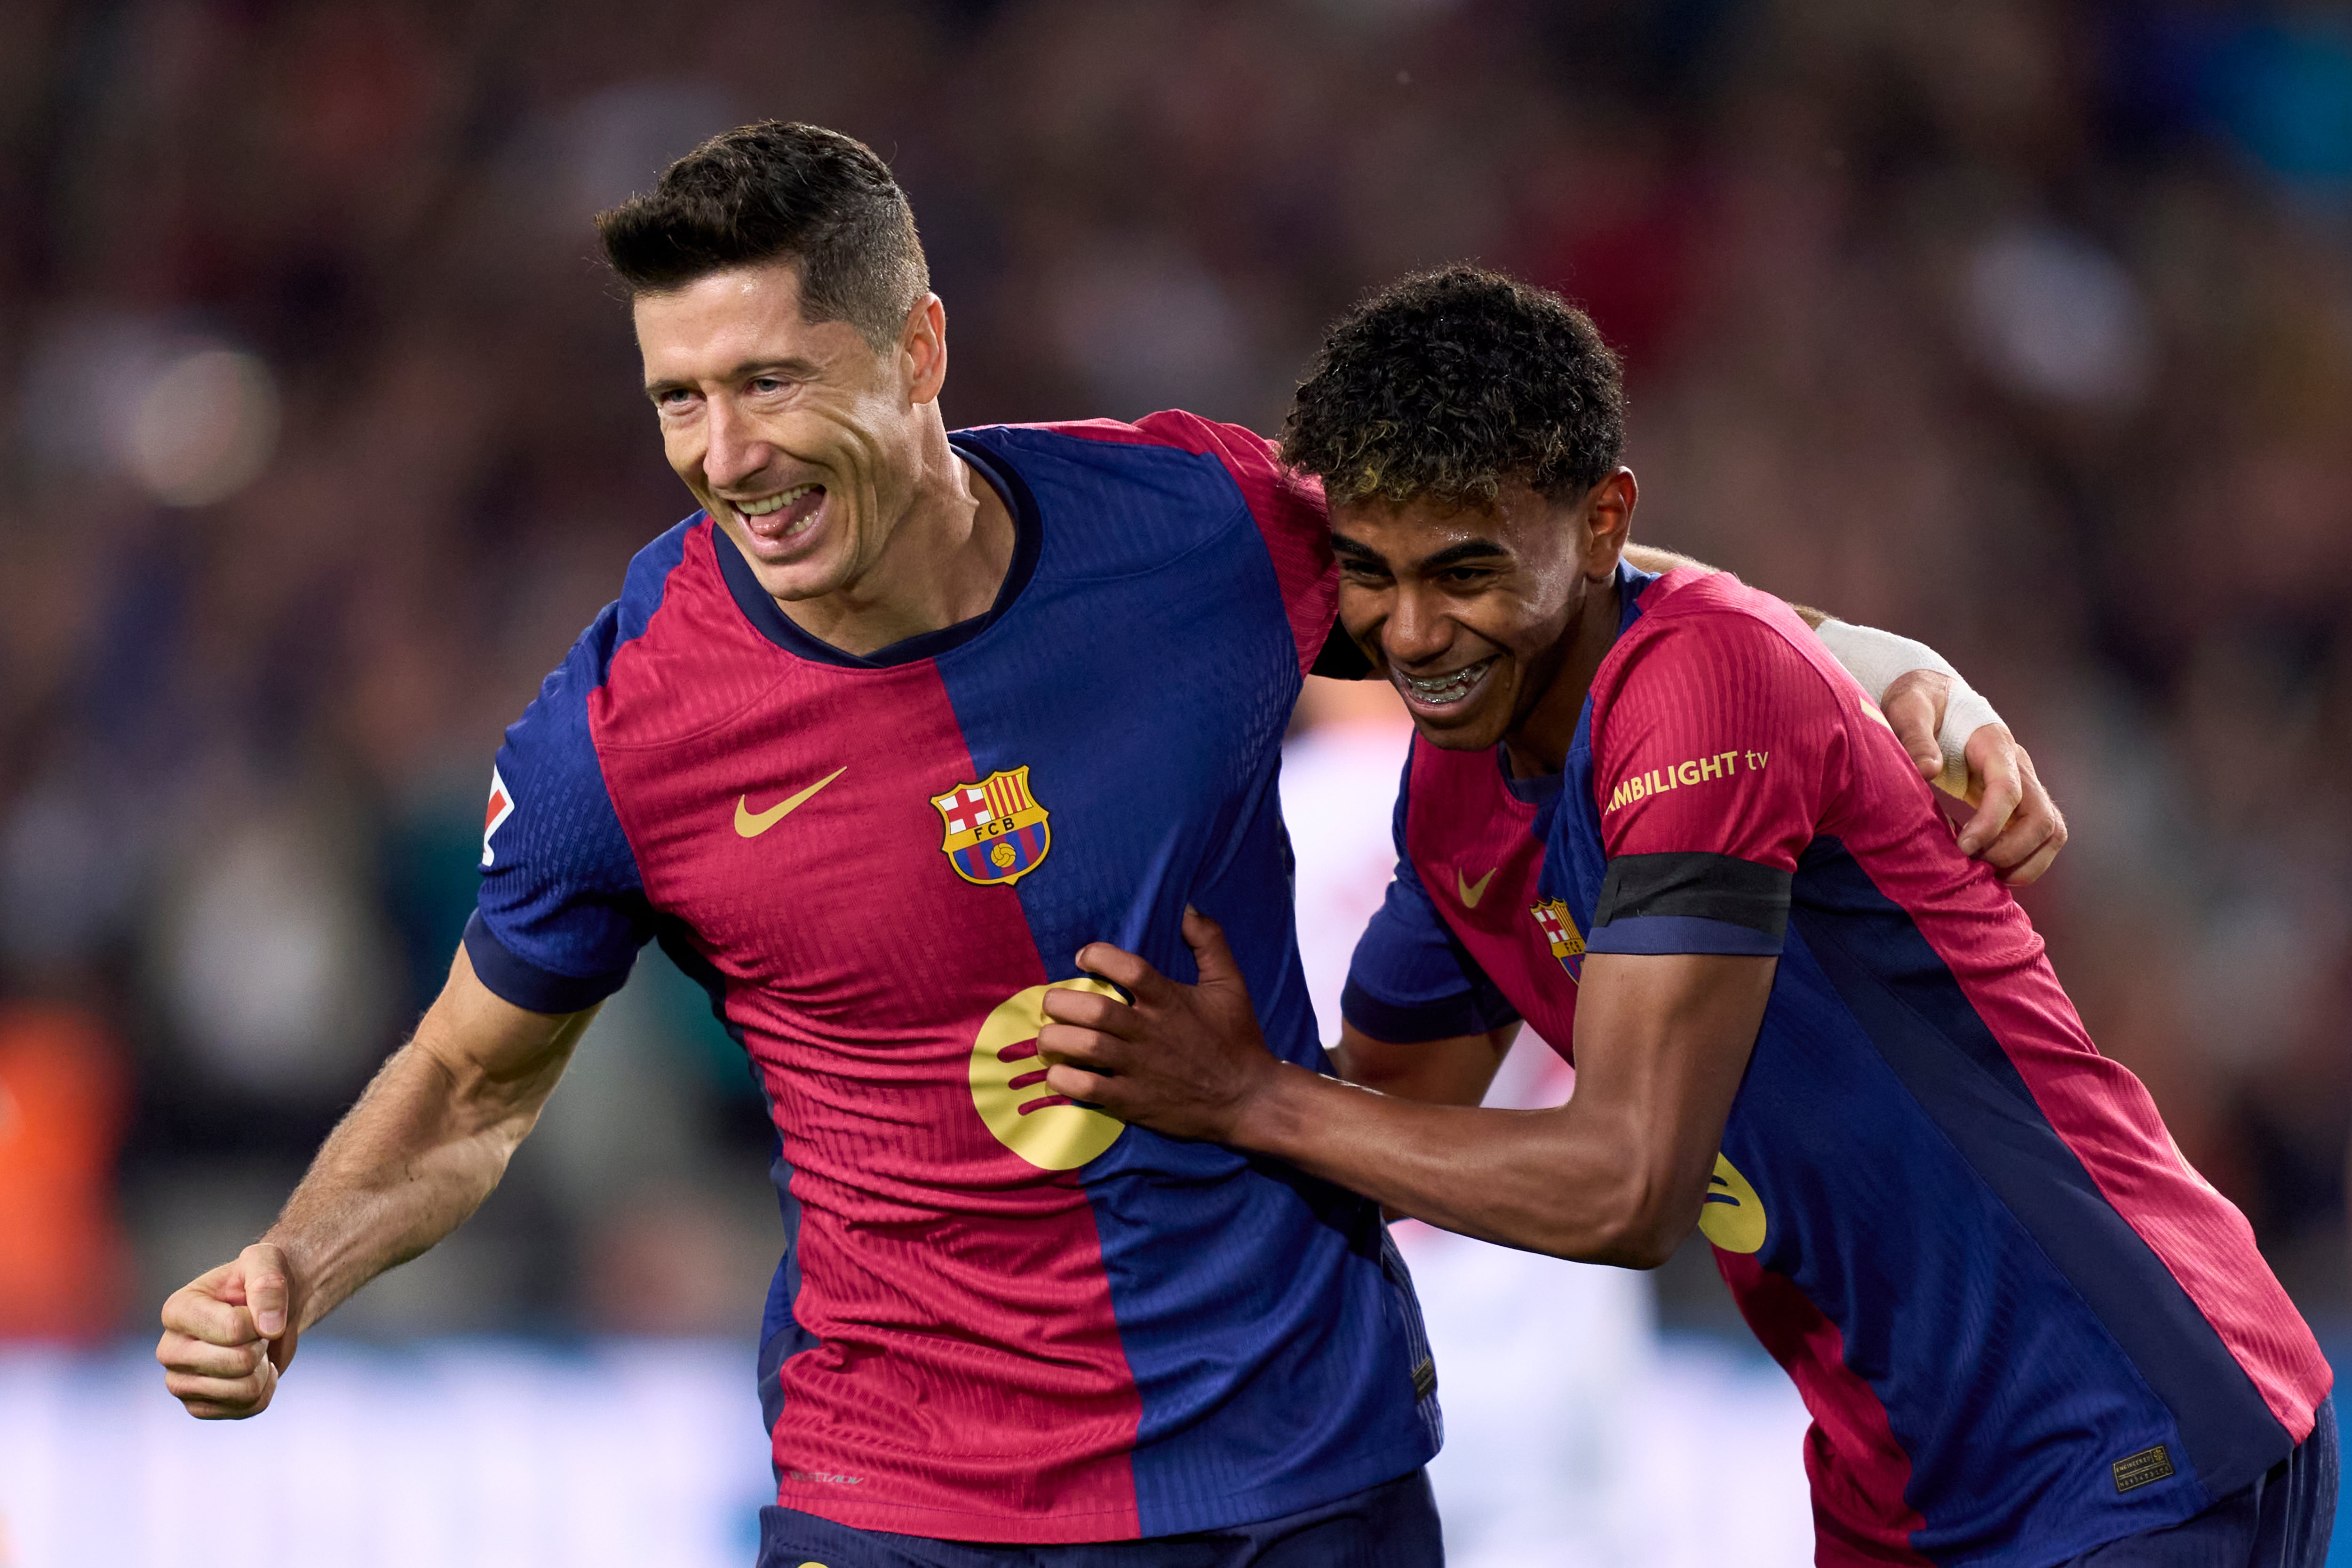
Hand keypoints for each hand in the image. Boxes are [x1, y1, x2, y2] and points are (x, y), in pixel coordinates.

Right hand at [156, 1242, 298, 1418]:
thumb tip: (269, 1328)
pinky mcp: (198, 1406)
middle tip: (255, 1332)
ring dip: (263, 1368)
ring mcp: (179, 1382)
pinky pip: (247, 1408)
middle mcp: (168, 1350)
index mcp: (176, 1311)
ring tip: (253, 1349)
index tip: (254, 1309)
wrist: (269, 1308)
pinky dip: (265, 1389)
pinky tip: (254, 1371)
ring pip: (244, 1391)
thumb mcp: (267, 1262)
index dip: (260, 1320)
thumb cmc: (261, 1280)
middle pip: (239, 1362)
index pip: (233, 1329)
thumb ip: (268, 1283)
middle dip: (262, 1345)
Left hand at [1039, 908, 1279, 1142]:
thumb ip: (1210, 941)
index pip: (1130, 969)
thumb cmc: (1236, 1039)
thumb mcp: (1231, 984)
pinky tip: (1058, 1071)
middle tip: (1052, 1002)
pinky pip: (1089, 1088)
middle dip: (1062, 1002)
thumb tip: (1187, 908)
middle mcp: (1151, 1032)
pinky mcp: (1133, 1101)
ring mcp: (1140, 1068)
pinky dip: (1065, 1079)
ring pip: (1086, 1048)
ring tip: (1048, 1036)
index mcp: (1171, 1001)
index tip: (1083, 957)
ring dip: (1056, 1039)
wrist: (1248, 1099)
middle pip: (1096, 1011)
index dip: (1098, 956)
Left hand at [1881, 670, 2067, 885]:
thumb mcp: (1909, 708)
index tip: (1963, 846)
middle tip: (1970, 865)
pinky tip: (1984, 864)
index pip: (2010, 789)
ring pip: (2050, 832)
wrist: (1937, 699)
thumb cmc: (1921, 703)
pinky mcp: (2018, 802)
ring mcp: (2024, 785)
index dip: (1992, 823)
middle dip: (2011, 851)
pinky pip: (2039, 838)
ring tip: (1983, 875)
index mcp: (1994, 744)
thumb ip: (1915, 736)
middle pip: (2042, 818)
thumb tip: (1928, 770)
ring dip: (2025, 863)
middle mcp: (2018, 767)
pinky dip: (2022, 860)